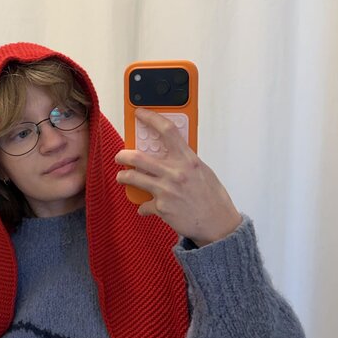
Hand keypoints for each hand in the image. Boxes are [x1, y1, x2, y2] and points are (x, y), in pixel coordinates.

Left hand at [114, 109, 242, 246]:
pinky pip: (143, 205)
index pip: (167, 131)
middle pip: (138, 157)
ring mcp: (166, 191)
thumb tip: (168, 153)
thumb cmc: (212, 197)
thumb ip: (185, 161)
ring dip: (124, 177)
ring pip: (133, 178)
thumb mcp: (202, 171)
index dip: (151, 118)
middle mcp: (175, 173)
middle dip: (123, 155)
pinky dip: (144, 207)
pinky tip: (146, 207)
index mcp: (188, 160)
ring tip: (123, 177)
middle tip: (120, 156)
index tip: (140, 113)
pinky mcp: (161, 208)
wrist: (217, 224)